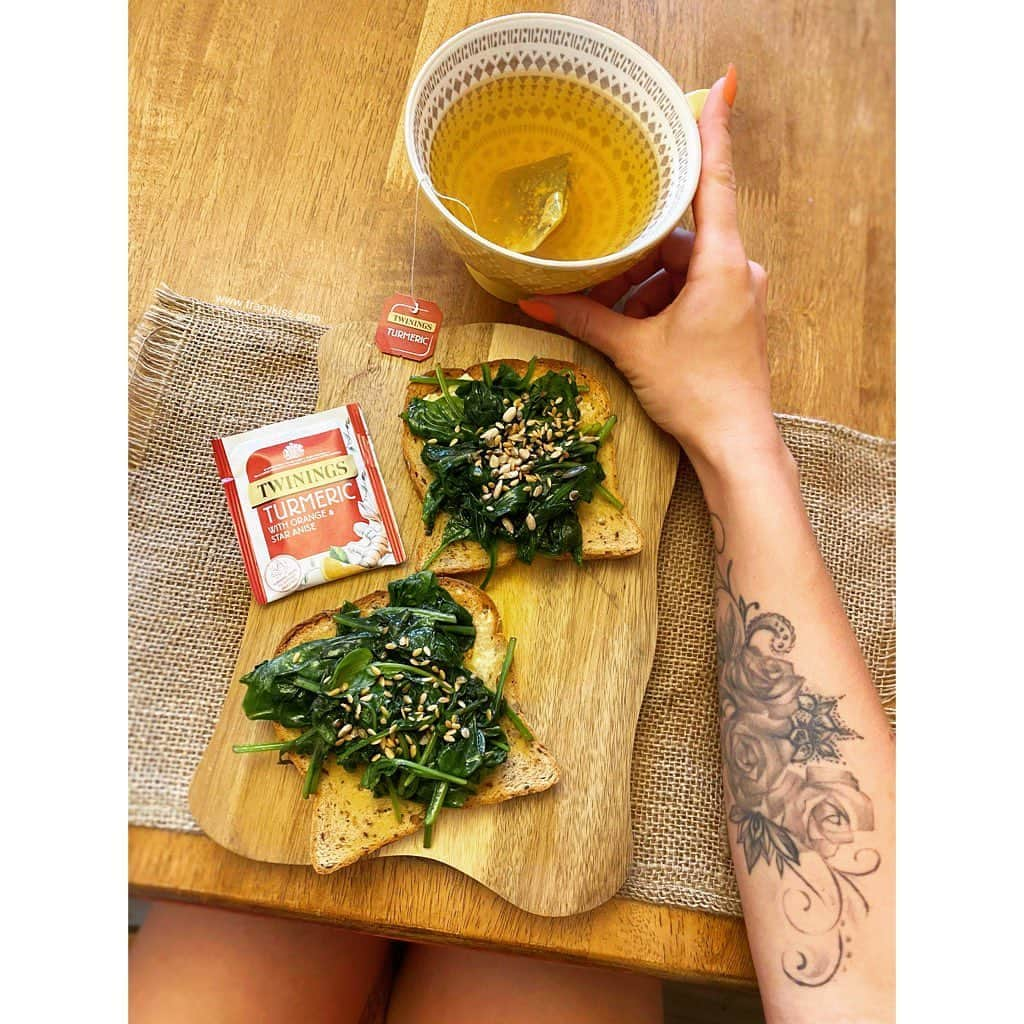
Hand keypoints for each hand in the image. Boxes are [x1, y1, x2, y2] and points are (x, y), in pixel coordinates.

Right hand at [519, 67, 782, 477]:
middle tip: (595, 270)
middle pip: (679, 236)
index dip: (714, 129)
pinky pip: (692, 288)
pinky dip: (660, 298)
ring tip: (606, 309)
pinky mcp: (735, 313)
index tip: (721, 84)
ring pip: (682, 266)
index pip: (714, 180)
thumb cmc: (696, 392)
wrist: (736, 444)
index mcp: (723, 262)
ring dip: (643, 283)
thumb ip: (583, 318)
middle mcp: (739, 268)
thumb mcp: (633, 349)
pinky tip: (630, 321)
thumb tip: (532, 298)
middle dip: (636, 253)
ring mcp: (740, 292)